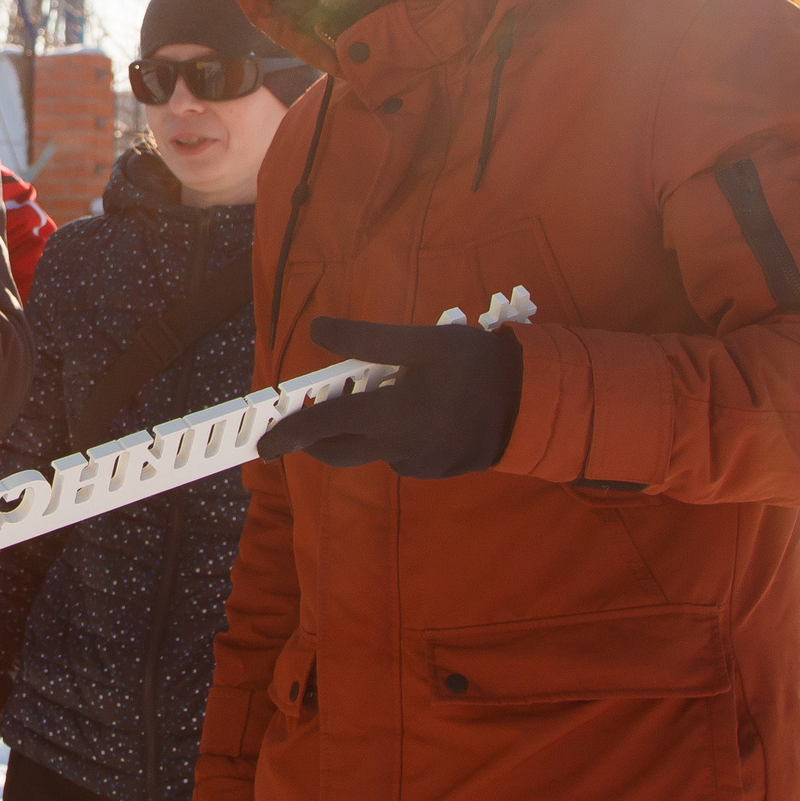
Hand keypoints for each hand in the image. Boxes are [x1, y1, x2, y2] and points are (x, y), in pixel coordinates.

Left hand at [256, 317, 523, 480]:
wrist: (535, 405)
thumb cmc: (478, 365)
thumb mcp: (423, 342)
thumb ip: (367, 340)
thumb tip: (317, 329)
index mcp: (390, 415)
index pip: (324, 426)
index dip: (290, 434)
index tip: (264, 447)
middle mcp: (398, 448)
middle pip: (340, 450)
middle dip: (316, 439)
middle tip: (308, 418)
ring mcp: (418, 464)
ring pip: (372, 450)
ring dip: (363, 429)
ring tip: (386, 392)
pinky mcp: (436, 471)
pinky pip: (400, 454)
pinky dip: (394, 435)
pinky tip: (419, 409)